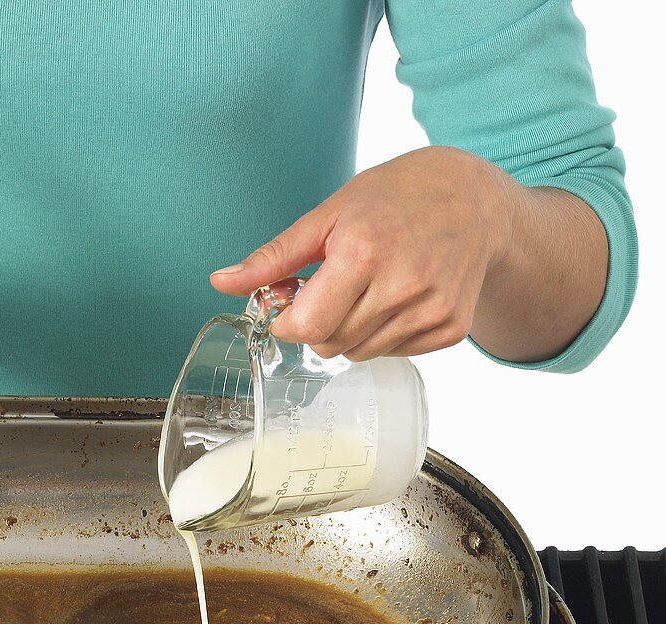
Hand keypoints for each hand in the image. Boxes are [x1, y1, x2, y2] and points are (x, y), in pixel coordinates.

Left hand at [210, 146, 513, 360]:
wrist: (474, 198)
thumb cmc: (395, 198)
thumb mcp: (328, 214)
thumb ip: (273, 257)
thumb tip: (220, 282)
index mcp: (363, 253)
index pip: (306, 327)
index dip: (288, 321)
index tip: (292, 301)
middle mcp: (402, 286)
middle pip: (330, 345)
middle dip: (318, 323)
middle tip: (332, 287)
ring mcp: (431, 310)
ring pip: (359, 354)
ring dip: (350, 331)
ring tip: (367, 288)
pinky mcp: (450, 329)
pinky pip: (394, 352)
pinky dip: (384, 334)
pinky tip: (396, 297)